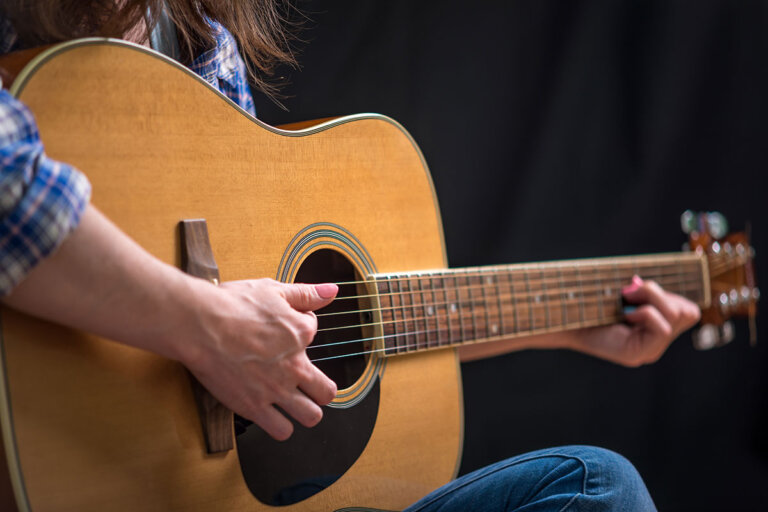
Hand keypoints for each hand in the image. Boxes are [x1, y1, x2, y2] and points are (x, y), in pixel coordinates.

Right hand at [181, 279, 338, 440]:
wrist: (199, 326)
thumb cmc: (231, 305)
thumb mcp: (272, 289)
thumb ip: (306, 294)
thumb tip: (332, 291)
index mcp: (300, 334)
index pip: (315, 333)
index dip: (300, 330)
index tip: (284, 332)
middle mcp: (294, 366)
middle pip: (327, 392)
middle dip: (321, 390)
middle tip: (307, 385)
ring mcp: (276, 389)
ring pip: (311, 416)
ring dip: (305, 412)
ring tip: (293, 405)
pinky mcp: (254, 407)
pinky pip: (282, 430)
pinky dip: (280, 426)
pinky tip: (272, 415)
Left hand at [574, 276, 700, 366]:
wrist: (564, 318)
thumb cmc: (591, 301)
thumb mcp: (625, 292)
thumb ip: (645, 291)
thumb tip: (645, 287)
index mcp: (655, 326)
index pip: (688, 310)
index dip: (669, 295)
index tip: (636, 290)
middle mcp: (655, 342)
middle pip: (688, 312)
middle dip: (660, 294)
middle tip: (629, 293)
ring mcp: (649, 351)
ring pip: (678, 317)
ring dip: (652, 299)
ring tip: (625, 301)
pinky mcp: (638, 355)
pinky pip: (662, 329)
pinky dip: (646, 313)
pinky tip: (625, 315)